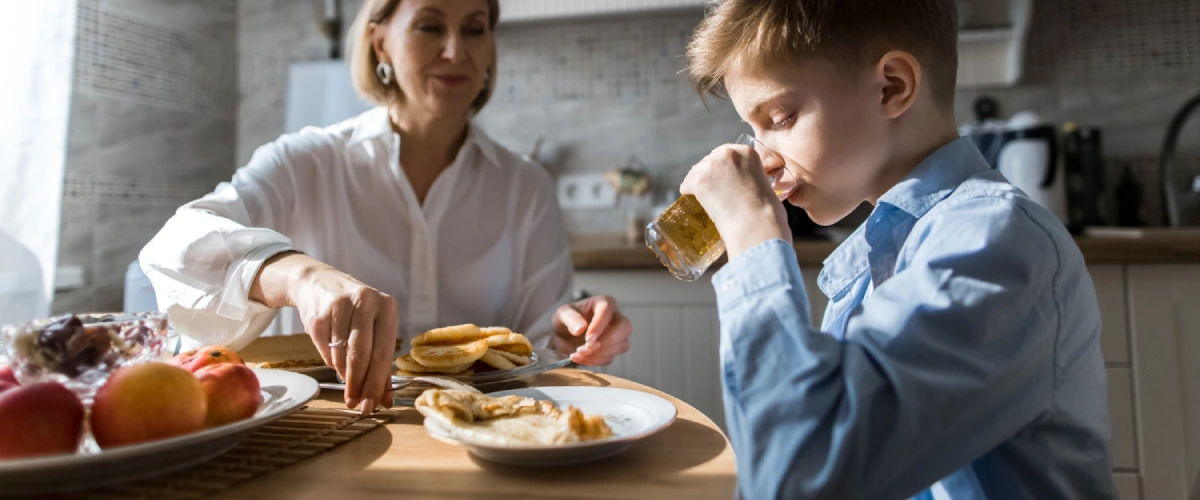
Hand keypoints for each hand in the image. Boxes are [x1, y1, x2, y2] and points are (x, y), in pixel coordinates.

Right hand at [252, 253, 397, 412]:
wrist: (319, 284)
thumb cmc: (355, 313)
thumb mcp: (374, 329)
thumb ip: (381, 366)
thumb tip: (384, 401)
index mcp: (387, 307)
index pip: (383, 353)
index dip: (375, 383)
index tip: (371, 405)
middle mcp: (366, 302)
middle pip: (361, 355)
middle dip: (358, 384)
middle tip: (355, 404)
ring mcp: (340, 306)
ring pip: (341, 354)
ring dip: (342, 374)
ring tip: (344, 378)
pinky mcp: (319, 313)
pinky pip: (325, 349)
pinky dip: (329, 360)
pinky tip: (333, 356)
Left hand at [552, 295, 631, 365]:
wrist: (564, 337)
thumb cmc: (567, 320)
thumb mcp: (562, 315)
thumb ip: (570, 319)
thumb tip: (581, 328)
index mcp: (603, 302)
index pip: (607, 310)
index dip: (599, 325)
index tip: (588, 339)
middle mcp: (615, 317)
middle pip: (624, 327)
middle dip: (606, 341)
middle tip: (586, 348)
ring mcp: (617, 335)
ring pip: (622, 345)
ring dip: (600, 353)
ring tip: (579, 354)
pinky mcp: (613, 350)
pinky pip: (611, 357)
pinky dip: (595, 361)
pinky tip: (582, 358)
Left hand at [679, 145, 790, 257]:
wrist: (757, 225)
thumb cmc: (766, 212)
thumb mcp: (762, 182)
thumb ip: (749, 175)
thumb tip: (738, 185)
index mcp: (747, 152)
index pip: (726, 152)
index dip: (723, 168)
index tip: (723, 179)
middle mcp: (728, 153)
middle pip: (709, 160)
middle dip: (711, 174)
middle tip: (714, 191)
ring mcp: (712, 166)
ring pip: (697, 171)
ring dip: (700, 184)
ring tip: (708, 200)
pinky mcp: (699, 180)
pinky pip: (686, 184)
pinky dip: (688, 192)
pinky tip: (696, 201)